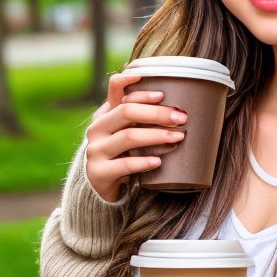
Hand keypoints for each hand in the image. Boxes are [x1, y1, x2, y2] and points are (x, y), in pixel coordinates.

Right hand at [85, 70, 187, 201]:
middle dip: (157, 113)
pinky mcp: (99, 172)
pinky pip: (124, 164)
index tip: (162, 94)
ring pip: (128, 136)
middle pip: (126, 112)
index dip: (138, 90)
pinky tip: (158, 161)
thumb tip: (175, 107)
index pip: (116, 91)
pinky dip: (143, 162)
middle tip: (181, 118)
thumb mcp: (127, 133)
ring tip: (177, 137)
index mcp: (104, 114)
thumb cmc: (121, 155)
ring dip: (156, 135)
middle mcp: (97, 129)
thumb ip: (140, 119)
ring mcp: (96, 150)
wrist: (102, 186)